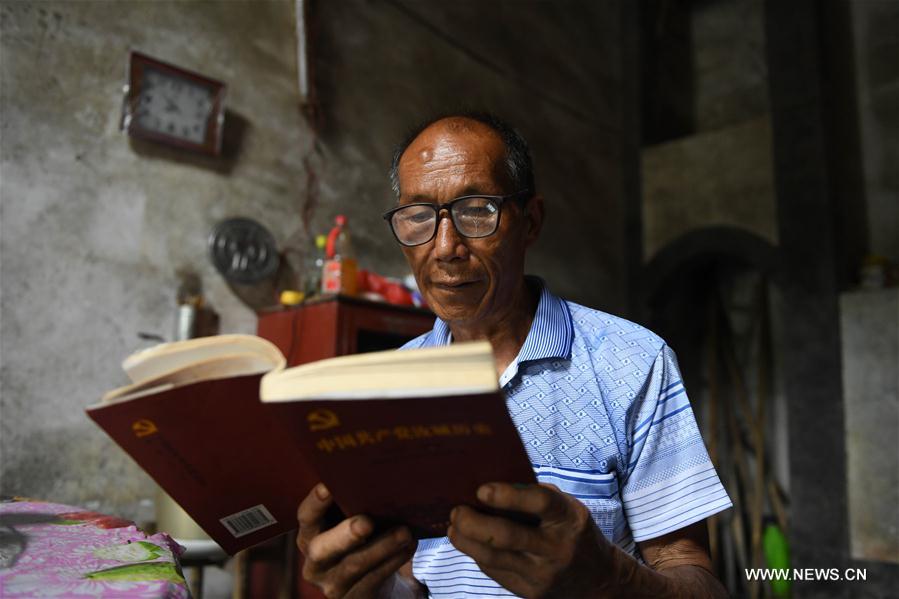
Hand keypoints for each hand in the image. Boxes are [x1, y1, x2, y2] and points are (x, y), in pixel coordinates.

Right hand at [296, 483, 417, 597]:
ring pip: (354, 565)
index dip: (315, 503)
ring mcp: (332, 584)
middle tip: (366, 522)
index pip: (306, 517)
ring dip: (382, 547)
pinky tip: (408, 547)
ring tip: (404, 532)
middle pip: (321, 548)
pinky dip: (393, 561)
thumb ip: (356, 505)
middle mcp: (315, 562)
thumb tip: (378, 477)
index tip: (328, 485)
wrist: (376, 585)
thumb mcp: (353, 523)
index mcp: (310, 535)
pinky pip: (373, 580)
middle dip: (344, 534)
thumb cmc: (365, 541)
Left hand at [448, 482, 612, 597]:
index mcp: (568, 518)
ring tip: (454, 527)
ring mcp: (544, 575)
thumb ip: (533, 495)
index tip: (481, 490)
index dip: (507, 495)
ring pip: (493, 558)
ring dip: (466, 541)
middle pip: (506, 536)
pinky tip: (470, 543)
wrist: (597, 579)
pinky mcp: (531, 593)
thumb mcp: (565, 507)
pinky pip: (495, 573)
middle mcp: (557, 548)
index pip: (539, 503)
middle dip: (473, 523)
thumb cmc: (571, 531)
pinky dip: (478, 556)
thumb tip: (489, 484)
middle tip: (456, 511)